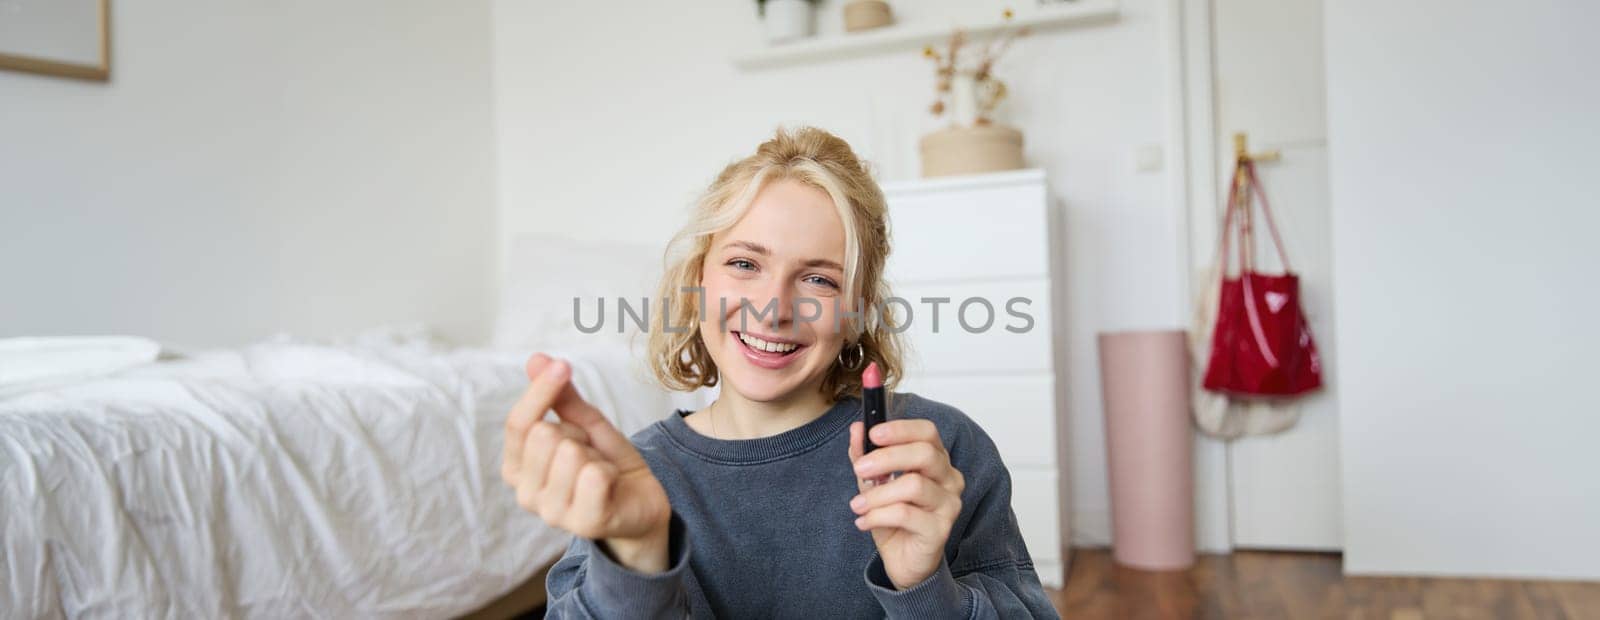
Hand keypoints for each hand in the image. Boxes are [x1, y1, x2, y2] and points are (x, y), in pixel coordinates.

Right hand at [502, 353, 672, 571]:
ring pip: (570, 453)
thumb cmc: (607, 462)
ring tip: (602, 470)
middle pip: (544, 434)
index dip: (541, 390)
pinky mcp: (582, 524)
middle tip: (592, 452)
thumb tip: (537, 358)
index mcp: (517, 467)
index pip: (518, 423)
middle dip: (577, 433)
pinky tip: (612, 485)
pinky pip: (594, 476)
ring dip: (596, 455)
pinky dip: (611, 471)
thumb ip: (560, 396)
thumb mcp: (585, 424)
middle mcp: (526, 494)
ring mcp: (552, 513)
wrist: (644, 501)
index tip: (564, 366)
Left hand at [847, 419, 964, 589]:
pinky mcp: (941, 530)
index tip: (873, 433)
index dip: (901, 429)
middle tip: (859, 469)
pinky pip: (906, 514)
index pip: (927, 432)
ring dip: (877, 494)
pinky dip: (878, 516)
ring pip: (914, 485)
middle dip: (886, 458)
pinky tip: (863, 522)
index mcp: (936, 460)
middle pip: (924, 454)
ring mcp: (948, 504)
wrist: (904, 560)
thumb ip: (866, 455)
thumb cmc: (894, 518)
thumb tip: (856, 429)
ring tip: (857, 505)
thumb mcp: (874, 483)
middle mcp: (949, 479)